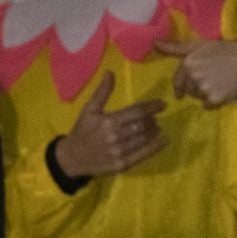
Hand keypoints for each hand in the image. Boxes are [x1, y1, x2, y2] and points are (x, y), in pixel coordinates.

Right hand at [53, 71, 167, 177]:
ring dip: (154, 131)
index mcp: (108, 122)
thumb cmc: (82, 130)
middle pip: (143, 126)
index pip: (137, 112)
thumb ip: (102, 92)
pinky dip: (156, 147)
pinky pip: (144, 155)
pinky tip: (164, 141)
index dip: (152, 107)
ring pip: (145, 140)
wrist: (72, 158)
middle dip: (152, 119)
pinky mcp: (123, 165)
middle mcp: (116, 138)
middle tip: (155, 116)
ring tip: (156, 126)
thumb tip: (110, 72)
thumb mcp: (89, 109)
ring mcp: (120, 153)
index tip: (162, 104)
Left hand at [154, 38, 236, 107]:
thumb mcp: (199, 45)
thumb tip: (153, 43)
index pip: (178, 81)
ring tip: (218, 83)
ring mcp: (204, 88)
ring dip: (205, 94)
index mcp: (188, 62)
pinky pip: (208, 105)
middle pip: (188, 90)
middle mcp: (194, 76)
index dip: (182, 85)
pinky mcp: (215, 98)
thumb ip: (175, 47)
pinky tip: (222, 90)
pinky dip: (213, 101)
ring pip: (198, 97)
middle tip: (211, 78)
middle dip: (196, 87)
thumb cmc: (224, 51)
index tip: (185, 88)